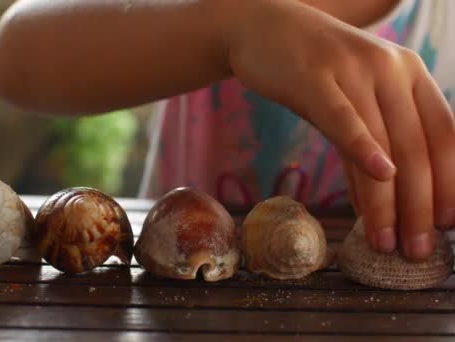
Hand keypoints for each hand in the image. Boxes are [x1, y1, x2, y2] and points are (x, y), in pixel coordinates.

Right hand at [224, 0, 454, 259]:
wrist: (262, 27)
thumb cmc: (310, 70)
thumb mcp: (351, 100)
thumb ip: (369, 144)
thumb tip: (379, 202)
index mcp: (410, 74)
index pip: (445, 136)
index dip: (451, 184)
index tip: (447, 226)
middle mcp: (392, 70)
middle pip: (417, 148)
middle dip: (421, 207)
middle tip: (417, 249)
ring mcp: (354, 72)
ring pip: (383, 145)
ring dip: (389, 201)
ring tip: (388, 241)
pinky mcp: (316, 79)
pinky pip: (345, 120)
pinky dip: (364, 149)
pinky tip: (379, 177)